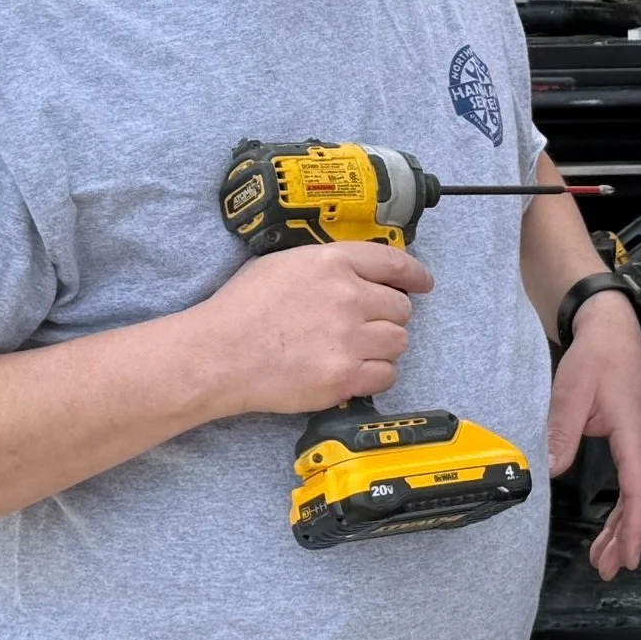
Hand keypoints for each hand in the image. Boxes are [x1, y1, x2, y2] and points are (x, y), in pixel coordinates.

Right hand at [191, 243, 433, 416]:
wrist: (216, 354)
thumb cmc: (241, 308)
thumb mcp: (285, 263)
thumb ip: (328, 265)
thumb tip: (359, 274)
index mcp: (333, 262)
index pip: (395, 263)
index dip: (415, 275)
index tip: (423, 283)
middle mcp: (348, 297)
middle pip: (400, 308)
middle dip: (389, 316)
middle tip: (367, 325)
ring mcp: (348, 338)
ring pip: (398, 342)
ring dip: (383, 346)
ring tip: (356, 349)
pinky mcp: (344, 376)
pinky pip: (386, 375)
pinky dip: (376, 374)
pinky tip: (354, 371)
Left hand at [546, 290, 640, 579]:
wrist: (612, 326)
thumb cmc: (597, 355)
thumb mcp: (571, 391)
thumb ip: (562, 432)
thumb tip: (550, 470)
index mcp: (635, 429)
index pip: (638, 488)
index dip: (632, 526)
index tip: (627, 555)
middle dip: (626, 536)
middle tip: (608, 567)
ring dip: (625, 525)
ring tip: (606, 556)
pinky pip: (638, 478)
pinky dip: (627, 505)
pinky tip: (614, 524)